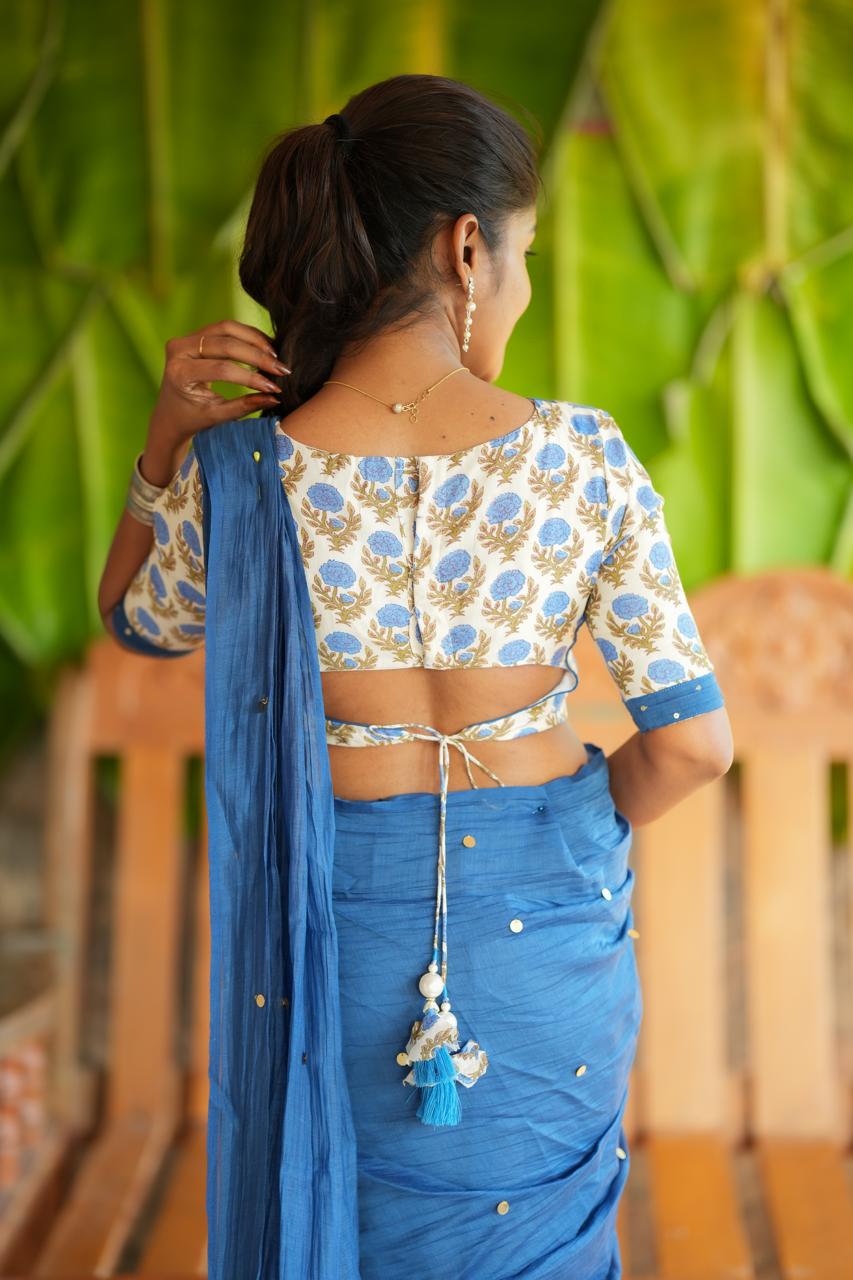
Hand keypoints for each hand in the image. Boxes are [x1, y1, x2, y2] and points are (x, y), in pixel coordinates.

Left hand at [146, 318, 290, 453]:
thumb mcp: (217, 416)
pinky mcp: (195, 334)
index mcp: (179, 374)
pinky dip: (248, 336)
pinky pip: (225, 328)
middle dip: (257, 356)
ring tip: (276, 355)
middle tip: (281, 369)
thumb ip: (244, 405)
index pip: (222, 369)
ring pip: (227, 328)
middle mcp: (178, 350)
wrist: (170, 412)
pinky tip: (266, 347)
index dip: (250, 377)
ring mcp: (185, 338)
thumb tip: (275, 396)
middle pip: (225, 343)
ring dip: (255, 339)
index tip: (275, 387)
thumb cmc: (193, 418)